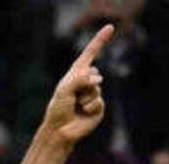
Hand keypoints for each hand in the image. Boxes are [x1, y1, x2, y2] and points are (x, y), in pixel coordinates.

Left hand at [41, 25, 111, 144]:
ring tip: (76, 106)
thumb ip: (79, 80)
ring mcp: (94, 94)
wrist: (60, 130)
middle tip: (72, 97)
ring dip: (84, 98)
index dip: (99, 41)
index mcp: (75, 75)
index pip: (90, 54)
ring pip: (96, 89)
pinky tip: (83, 113)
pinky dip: (90, 107)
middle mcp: (86, 82)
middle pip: (94, 73)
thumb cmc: (58, 109)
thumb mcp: (64, 90)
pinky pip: (99, 102)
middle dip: (83, 84)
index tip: (110, 27)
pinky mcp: (99, 107)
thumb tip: (98, 78)